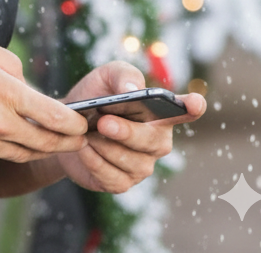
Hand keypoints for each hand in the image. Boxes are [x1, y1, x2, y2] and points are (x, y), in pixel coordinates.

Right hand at [0, 33, 87, 168]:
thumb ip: (8, 61)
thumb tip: (25, 82)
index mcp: (2, 93)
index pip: (52, 116)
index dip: (73, 123)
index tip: (82, 123)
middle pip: (45, 142)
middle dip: (67, 142)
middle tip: (77, 138)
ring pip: (23, 153)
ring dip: (41, 148)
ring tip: (50, 141)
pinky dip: (3, 146)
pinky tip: (2, 135)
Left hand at [56, 62, 206, 192]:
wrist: (65, 124)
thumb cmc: (93, 97)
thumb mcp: (105, 77)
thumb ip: (122, 76)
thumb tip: (132, 90)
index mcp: (159, 114)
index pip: (183, 111)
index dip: (192, 107)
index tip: (195, 102)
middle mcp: (157, 141)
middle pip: (153, 141)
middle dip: (127, 132)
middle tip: (103, 122)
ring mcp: (142, 165)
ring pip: (132, 162)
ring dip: (104, 146)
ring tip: (87, 133)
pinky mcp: (122, 182)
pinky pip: (113, 178)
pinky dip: (94, 162)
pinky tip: (84, 148)